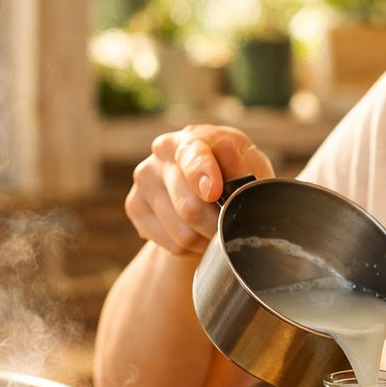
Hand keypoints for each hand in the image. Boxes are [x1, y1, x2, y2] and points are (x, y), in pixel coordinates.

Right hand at [125, 125, 273, 254]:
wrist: (210, 197)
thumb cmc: (236, 177)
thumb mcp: (251, 168)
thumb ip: (240, 163)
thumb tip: (224, 147)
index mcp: (193, 138)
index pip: (193, 155)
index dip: (203, 174)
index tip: (213, 193)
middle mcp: (162, 153)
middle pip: (189, 206)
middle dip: (218, 226)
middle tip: (233, 228)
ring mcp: (145, 179)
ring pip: (182, 232)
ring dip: (206, 240)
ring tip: (215, 229)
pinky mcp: (134, 206)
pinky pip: (171, 244)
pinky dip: (191, 248)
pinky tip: (197, 233)